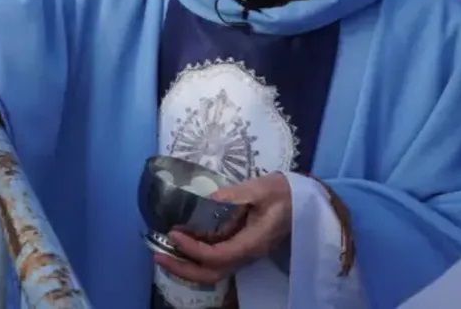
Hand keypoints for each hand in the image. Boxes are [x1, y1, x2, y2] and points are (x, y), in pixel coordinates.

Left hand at [156, 172, 291, 285]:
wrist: (303, 201)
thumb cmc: (283, 193)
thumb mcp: (261, 188)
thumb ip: (236, 195)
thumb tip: (209, 200)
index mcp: (253, 242)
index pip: (219, 255)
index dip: (194, 250)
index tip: (174, 233)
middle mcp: (248, 254)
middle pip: (213, 273)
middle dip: (183, 268)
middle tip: (157, 254)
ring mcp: (244, 253)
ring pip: (214, 271)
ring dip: (186, 266)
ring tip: (162, 252)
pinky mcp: (240, 247)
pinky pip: (216, 261)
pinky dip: (195, 258)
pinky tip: (180, 245)